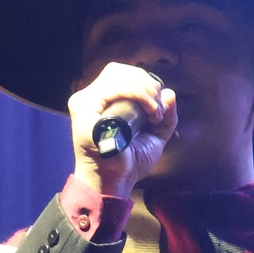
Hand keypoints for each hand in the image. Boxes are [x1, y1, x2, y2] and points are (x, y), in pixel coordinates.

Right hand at [68, 62, 177, 198]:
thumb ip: (165, 115)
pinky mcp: (84, 108)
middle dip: (147, 83)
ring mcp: (85, 102)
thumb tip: (170, 93)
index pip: (121, 75)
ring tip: (154, 112)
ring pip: (119, 76)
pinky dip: (137, 93)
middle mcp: (89, 98)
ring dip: (145, 90)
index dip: (143, 82)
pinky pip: (114, 88)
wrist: (114, 182)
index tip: (158, 106)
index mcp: (101, 101)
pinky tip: (149, 109)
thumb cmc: (130, 162)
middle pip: (120, 71)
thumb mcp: (154, 136)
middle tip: (158, 109)